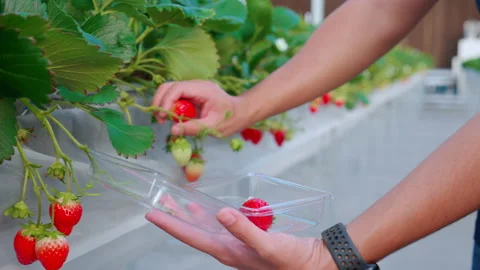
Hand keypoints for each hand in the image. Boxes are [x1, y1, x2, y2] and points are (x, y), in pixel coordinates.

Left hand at [146, 206, 330, 269]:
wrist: (313, 264)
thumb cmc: (291, 260)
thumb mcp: (268, 245)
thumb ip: (245, 230)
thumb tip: (220, 213)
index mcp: (227, 252)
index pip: (192, 237)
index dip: (171, 225)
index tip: (152, 214)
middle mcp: (228, 249)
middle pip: (195, 232)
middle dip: (176, 216)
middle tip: (161, 201)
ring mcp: (237, 244)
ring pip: (207, 227)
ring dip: (192, 214)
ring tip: (179, 202)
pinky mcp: (246, 239)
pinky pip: (222, 225)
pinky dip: (212, 214)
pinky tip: (212, 208)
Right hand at [152, 80, 249, 136]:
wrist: (241, 112)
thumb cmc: (230, 119)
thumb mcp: (213, 127)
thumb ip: (193, 128)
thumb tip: (172, 130)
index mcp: (203, 89)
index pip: (177, 88)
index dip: (166, 101)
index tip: (163, 117)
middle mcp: (196, 85)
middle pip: (169, 86)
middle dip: (160, 101)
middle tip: (160, 120)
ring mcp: (193, 88)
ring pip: (169, 90)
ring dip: (163, 103)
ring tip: (164, 120)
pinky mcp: (191, 94)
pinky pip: (175, 96)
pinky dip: (169, 106)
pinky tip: (173, 118)